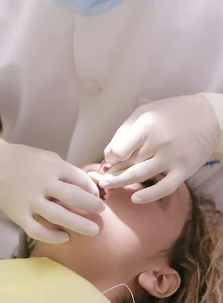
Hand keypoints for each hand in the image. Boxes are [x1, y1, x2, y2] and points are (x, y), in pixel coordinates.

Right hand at [0, 139, 104, 243]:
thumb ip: (65, 170)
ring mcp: (29, 199)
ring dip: (80, 224)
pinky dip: (53, 237)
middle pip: (74, 197)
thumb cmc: (23, 161)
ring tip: (94, 230)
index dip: (92, 189)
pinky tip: (65, 237)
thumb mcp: (46, 156)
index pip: (79, 179)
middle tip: (101, 212)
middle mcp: (42, 182)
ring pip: (59, 216)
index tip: (96, 195)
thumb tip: (88, 186)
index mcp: (51, 165)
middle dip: (93, 206)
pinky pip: (37, 230)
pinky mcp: (18, 214)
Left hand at [101, 94, 220, 202]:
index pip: (119, 148)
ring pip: (140, 175)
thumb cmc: (171, 113)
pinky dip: (149, 195)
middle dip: (112, 172)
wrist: (210, 117)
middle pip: (128, 162)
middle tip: (102, 179)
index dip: (111, 157)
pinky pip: (165, 187)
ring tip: (108, 185)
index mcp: (146, 124)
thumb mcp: (145, 112)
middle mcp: (158, 141)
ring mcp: (172, 157)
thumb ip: (125, 131)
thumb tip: (109, 153)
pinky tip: (135, 198)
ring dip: (121, 182)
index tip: (110, 159)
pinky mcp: (184, 170)